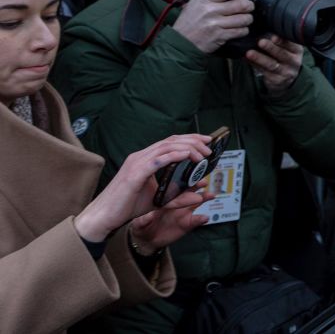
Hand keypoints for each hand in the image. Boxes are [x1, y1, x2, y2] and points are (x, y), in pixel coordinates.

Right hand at [74, 134, 211, 242]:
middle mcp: (140, 157)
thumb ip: (178, 196)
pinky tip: (187, 156)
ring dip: (187, 148)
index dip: (189, 139)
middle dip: (193, 141)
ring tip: (202, 154)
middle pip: (171, 141)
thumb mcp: (159, 200)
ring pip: (166, 147)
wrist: (104, 216)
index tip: (206, 142)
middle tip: (209, 146)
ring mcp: (136, 163)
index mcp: (145, 159)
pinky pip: (157, 160)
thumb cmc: (127, 206)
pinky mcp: (134, 174)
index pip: (170, 142)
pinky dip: (174, 156)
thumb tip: (199, 195)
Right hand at [172, 0, 253, 53]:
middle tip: (249, 7)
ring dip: (248, 19)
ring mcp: (215, 24)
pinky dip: (243, 30)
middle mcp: (211, 10)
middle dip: (249, 6)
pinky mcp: (219, 36)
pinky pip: (240, 31)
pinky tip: (240, 29)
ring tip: (245, 19)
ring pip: (243, 19)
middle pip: (241, 4)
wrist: (180, 42)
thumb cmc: (189, 21)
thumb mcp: (195, 3)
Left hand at [246, 35, 303, 92]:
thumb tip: (264, 28)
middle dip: (271, 48)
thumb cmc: (285, 57)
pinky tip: (246, 59)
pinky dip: (254, 64)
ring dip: (259, 58)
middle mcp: (294, 62)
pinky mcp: (276, 80)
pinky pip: (263, 71)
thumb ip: (282, 40)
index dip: (282, 41)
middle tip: (261, 42)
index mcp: (297, 50)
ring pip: (271, 64)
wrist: (287, 78)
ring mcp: (285, 72)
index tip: (273, 36)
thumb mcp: (288, 48)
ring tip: (249, 53)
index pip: (291, 44)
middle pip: (282, 54)